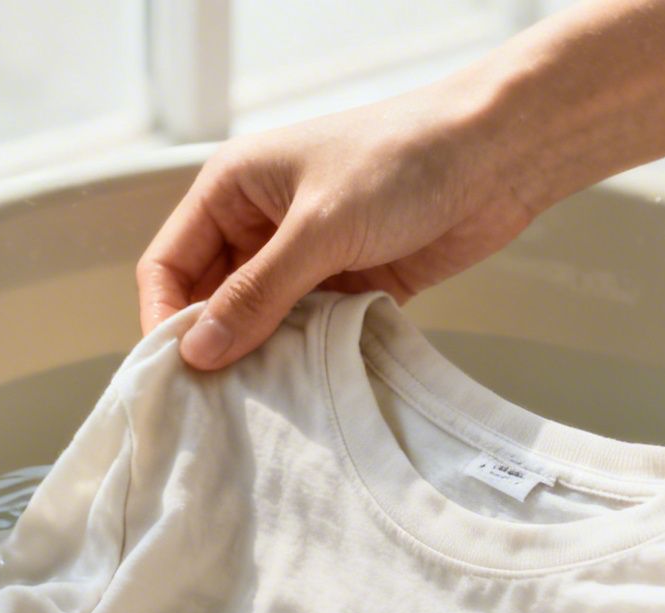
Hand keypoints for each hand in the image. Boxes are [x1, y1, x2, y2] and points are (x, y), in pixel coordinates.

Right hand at [136, 83, 539, 368]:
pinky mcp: (350, 285)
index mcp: (233, 189)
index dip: (166, 317)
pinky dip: (306, 359)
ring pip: (261, 322)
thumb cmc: (403, 160)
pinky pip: (309, 332)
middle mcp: (261, 223)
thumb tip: (199, 350)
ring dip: (262, 358)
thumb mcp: (319, 228)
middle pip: (212, 300)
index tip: (178, 372)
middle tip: (217, 402)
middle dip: (214, 346)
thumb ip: (258, 293)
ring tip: (261, 404)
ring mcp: (306, 256)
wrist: (498, 156)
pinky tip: (307, 390)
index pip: (169, 263)